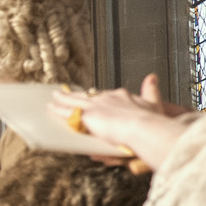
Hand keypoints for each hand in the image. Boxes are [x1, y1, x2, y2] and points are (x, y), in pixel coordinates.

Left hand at [48, 76, 190, 169]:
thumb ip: (151, 91)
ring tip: (54, 97)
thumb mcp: (154, 104)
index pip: (104, 95)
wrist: (143, 127)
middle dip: (75, 94)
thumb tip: (152, 77)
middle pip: (86, 94)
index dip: (96, 96)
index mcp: (121, 95)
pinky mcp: (86, 115)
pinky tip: (50, 108)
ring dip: (62, 98)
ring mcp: (95, 105)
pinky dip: (58, 109)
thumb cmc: (151, 122)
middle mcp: (106, 97)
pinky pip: (67, 111)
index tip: (91, 95)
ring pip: (74, 100)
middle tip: (65, 92)